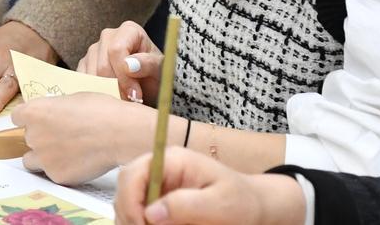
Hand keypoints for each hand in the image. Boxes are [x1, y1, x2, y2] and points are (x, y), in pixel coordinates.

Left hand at [14, 92, 152, 184]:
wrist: (118, 133)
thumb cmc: (100, 110)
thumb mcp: (72, 99)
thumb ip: (55, 109)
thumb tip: (53, 115)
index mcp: (34, 111)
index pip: (17, 117)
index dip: (27, 119)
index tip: (37, 121)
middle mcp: (33, 135)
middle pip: (27, 138)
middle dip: (40, 137)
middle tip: (61, 136)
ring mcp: (43, 158)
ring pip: (32, 160)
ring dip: (43, 157)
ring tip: (65, 152)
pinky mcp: (56, 176)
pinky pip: (51, 173)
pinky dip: (61, 169)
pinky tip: (79, 162)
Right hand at [78, 21, 162, 103]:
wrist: (149, 84)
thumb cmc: (155, 73)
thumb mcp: (160, 70)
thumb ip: (147, 64)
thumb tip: (129, 65)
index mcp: (128, 30)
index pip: (116, 50)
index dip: (124, 75)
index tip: (135, 94)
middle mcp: (108, 36)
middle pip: (102, 65)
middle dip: (116, 87)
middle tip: (130, 101)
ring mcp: (94, 50)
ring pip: (91, 75)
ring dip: (107, 92)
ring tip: (123, 100)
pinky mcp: (85, 64)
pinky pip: (83, 81)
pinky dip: (96, 93)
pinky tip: (111, 97)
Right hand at [114, 147, 304, 224]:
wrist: (254, 207)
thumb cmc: (242, 202)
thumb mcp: (220, 204)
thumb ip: (186, 205)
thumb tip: (150, 214)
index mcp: (172, 160)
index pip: (134, 172)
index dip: (129, 200)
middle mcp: (159, 169)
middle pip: (125, 187)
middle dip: (128, 213)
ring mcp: (158, 185)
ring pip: (127, 201)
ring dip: (131, 219)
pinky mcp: (159, 200)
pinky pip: (138, 212)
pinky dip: (138, 223)